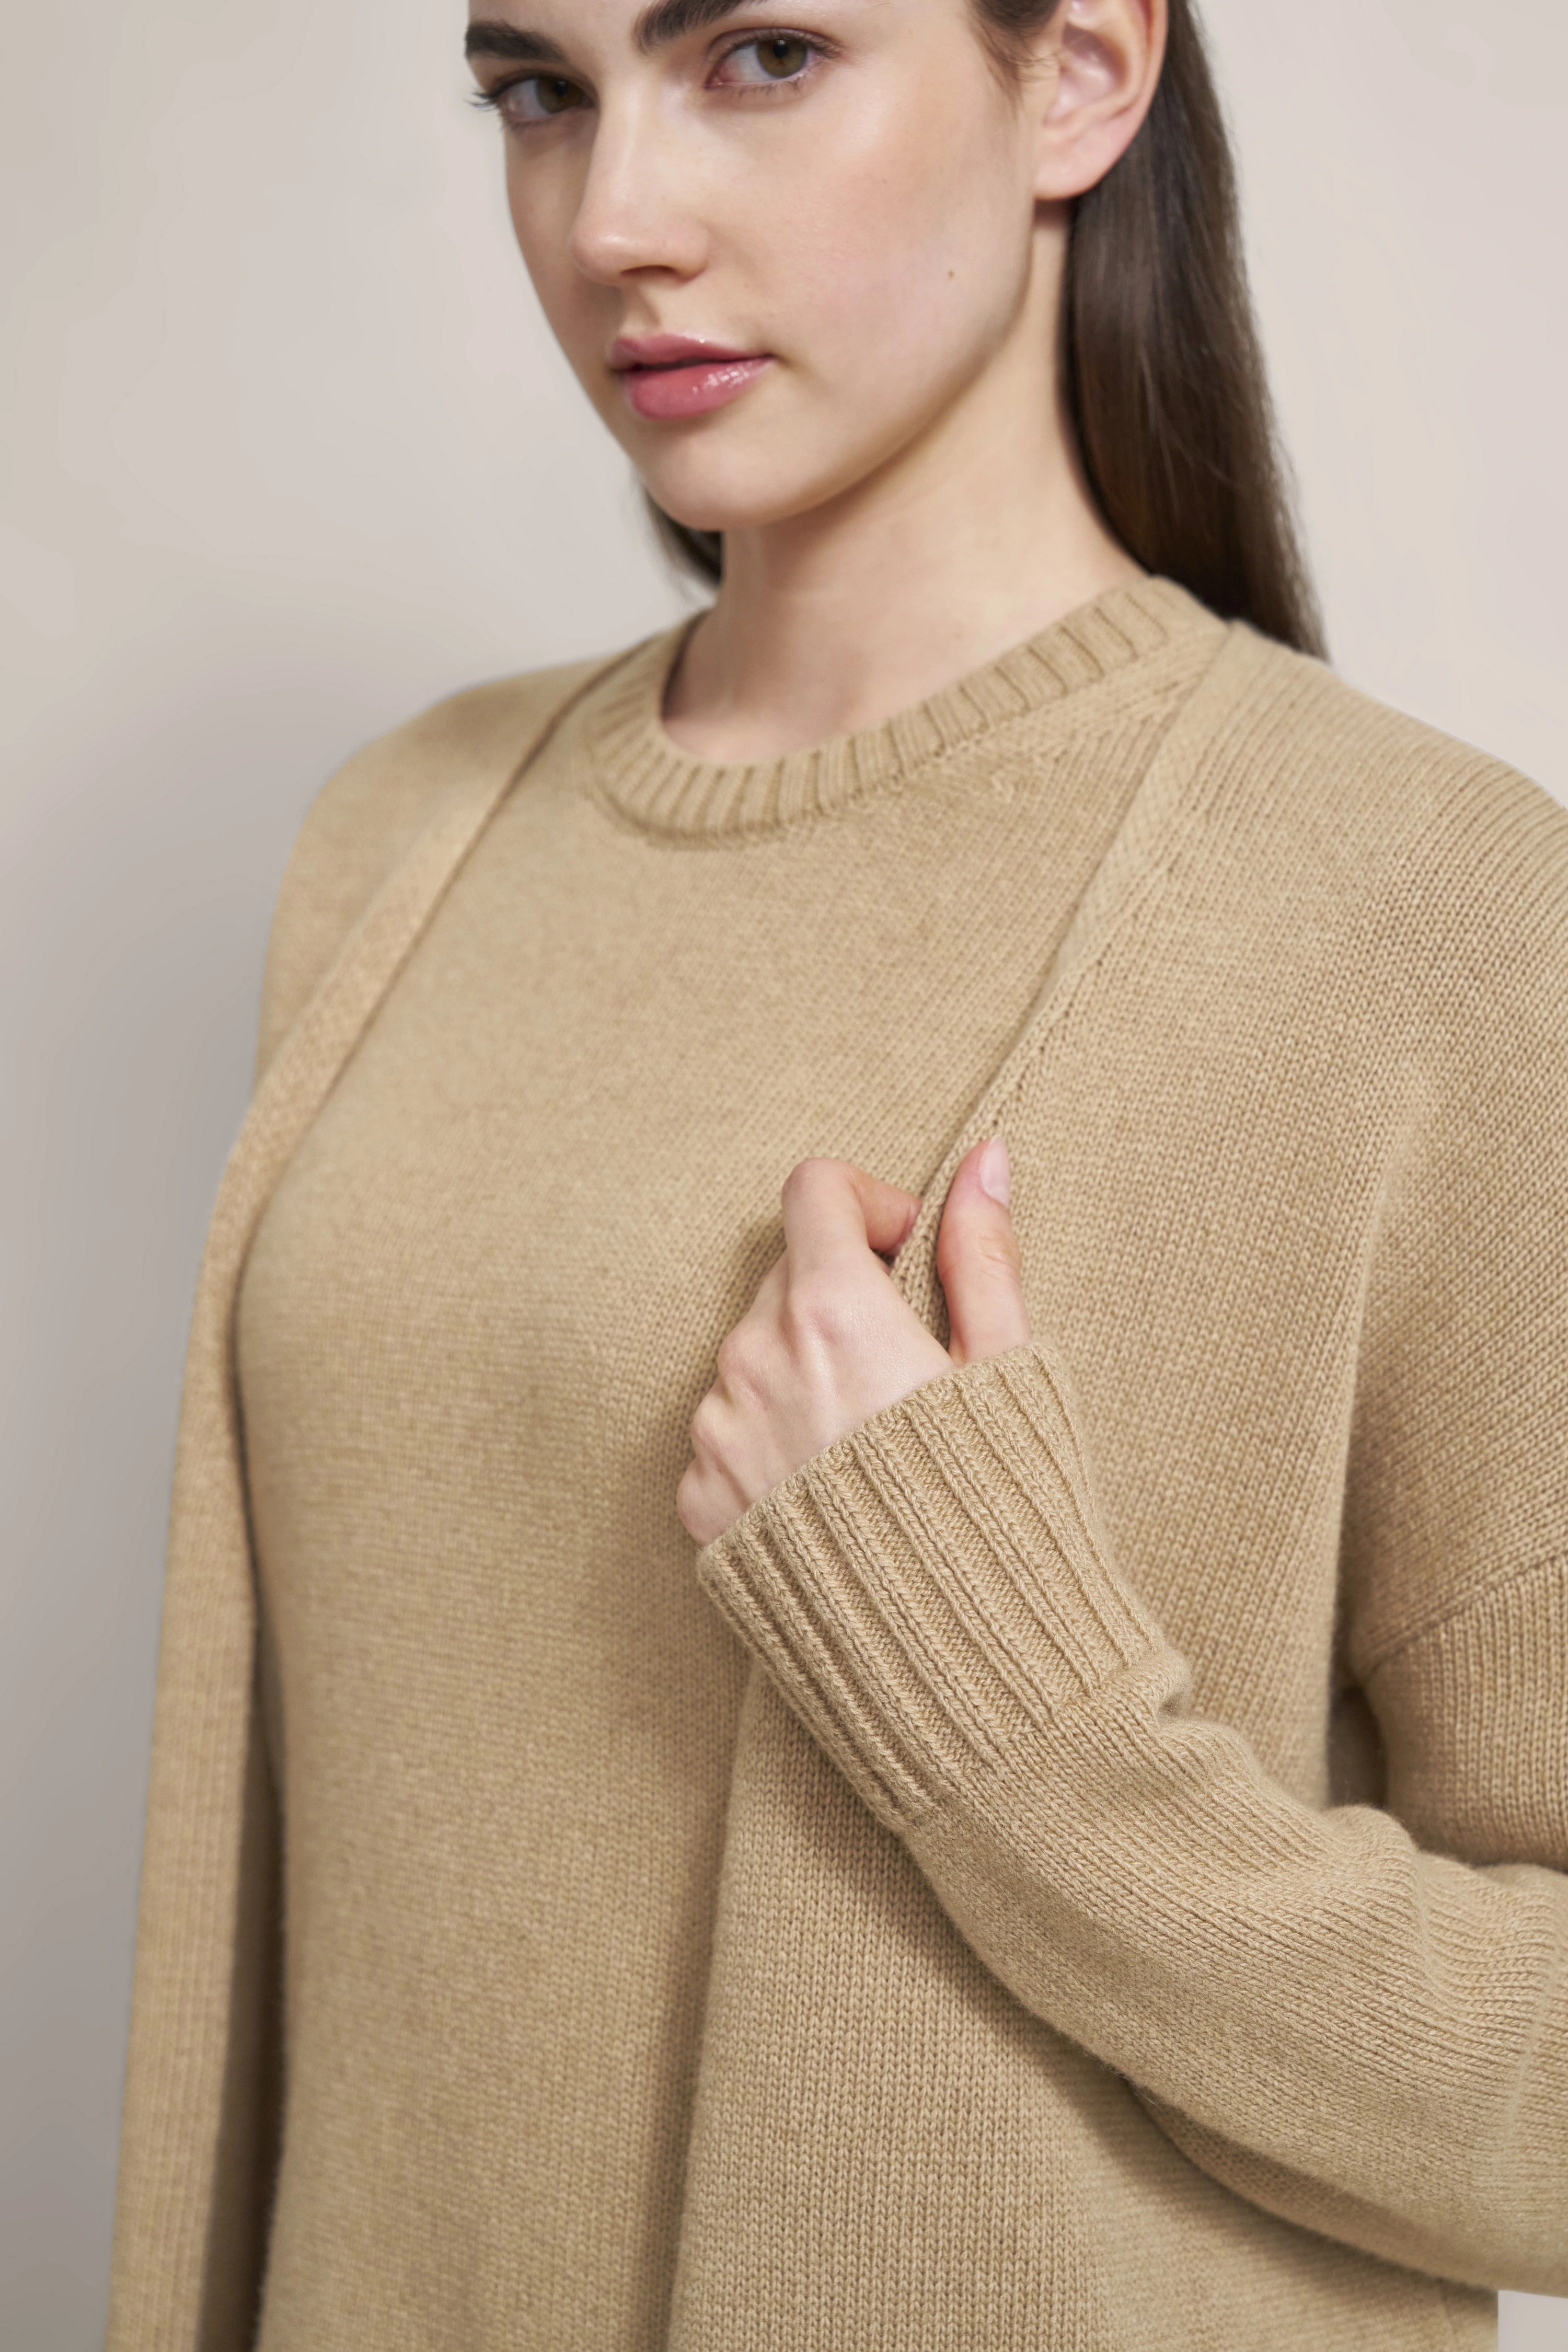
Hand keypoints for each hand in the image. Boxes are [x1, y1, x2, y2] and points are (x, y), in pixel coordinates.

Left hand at [677, 1135, 1029, 1545]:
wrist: (959, 1669)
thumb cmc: (1005, 1513)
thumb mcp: (1013, 1371)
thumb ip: (982, 1255)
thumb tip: (985, 1159)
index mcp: (834, 1313)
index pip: (815, 1191)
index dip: (871, 1205)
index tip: (912, 1254)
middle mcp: (755, 1362)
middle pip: (787, 1275)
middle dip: (845, 1293)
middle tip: (911, 1366)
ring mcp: (718, 1435)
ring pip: (752, 1354)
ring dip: (805, 1368)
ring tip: (875, 1444)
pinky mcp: (701, 1504)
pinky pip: (727, 1435)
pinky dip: (772, 1442)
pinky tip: (835, 1495)